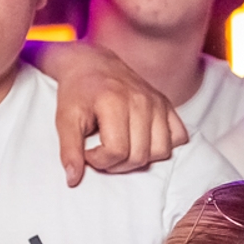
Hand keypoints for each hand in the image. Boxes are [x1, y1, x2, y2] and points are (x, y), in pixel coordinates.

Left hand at [48, 42, 187, 186]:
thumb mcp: (65, 119)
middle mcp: (141, 101)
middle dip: (116, 164)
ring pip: (161, 151)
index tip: (88, 152)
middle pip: (139, 156)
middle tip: (101, 152)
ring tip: (122, 148)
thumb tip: (73, 180)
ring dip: (141, 158)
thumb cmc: (78, 91)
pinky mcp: (166, 104)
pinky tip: (143, 140)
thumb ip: (69, 150)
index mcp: (114, 101)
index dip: (99, 160)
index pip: (117, 151)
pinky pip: (179, 136)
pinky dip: (163, 145)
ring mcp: (157, 102)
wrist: (93, 63)